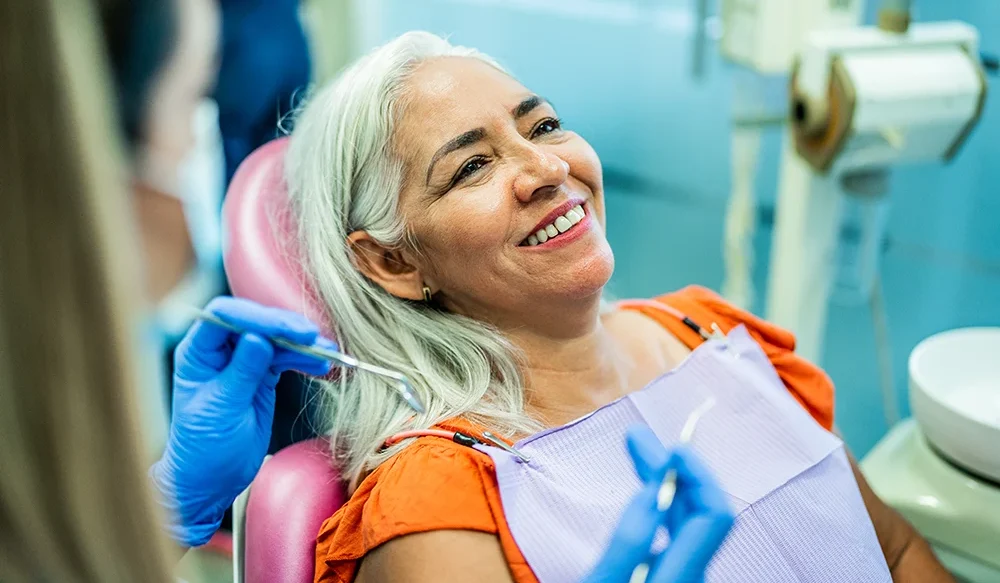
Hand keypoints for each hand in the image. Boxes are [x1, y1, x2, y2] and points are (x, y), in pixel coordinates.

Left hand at [150, 297, 333, 546]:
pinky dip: (305, 361)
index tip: (286, 330)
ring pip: (275, 339)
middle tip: (313, 338)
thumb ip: (241, 372)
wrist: (212, 479)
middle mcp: (220, 350)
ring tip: (328, 353)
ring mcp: (243, 361)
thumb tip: (257, 338)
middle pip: (256, 322)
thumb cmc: (204, 446)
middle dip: (285, 327)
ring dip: (302, 344)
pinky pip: (286, 359)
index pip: (225, 316)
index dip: (257, 316)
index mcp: (198, 352)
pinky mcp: (262, 376)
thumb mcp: (222, 408)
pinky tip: (323, 366)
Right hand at [583, 425, 734, 582]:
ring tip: (635, 448)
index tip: (672, 447)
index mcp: (683, 576)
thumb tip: (651, 491)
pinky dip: (655, 500)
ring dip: (660, 479)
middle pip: (696, 509)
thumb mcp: (606, 582)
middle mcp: (691, 573)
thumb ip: (629, 541)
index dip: (697, 473)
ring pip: (682, 518)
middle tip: (636, 436)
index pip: (713, 513)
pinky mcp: (668, 575)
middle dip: (668, 467)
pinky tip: (641, 487)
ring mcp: (681, 574)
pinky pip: (671, 530)